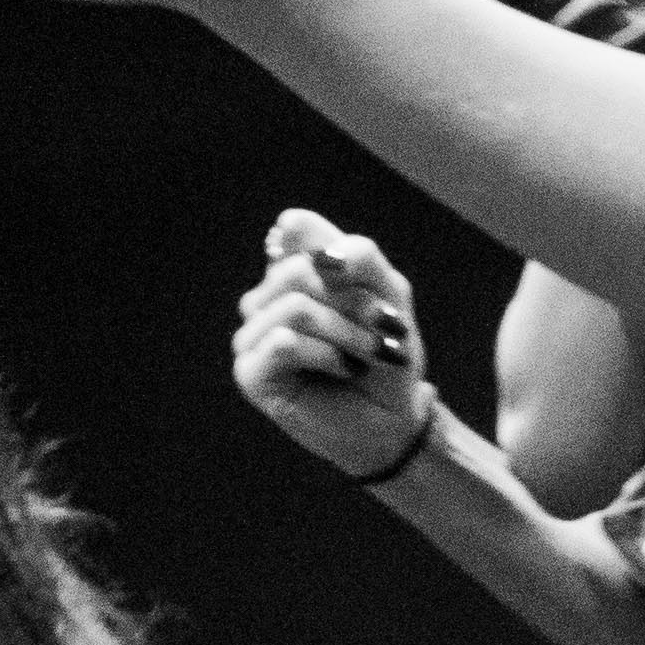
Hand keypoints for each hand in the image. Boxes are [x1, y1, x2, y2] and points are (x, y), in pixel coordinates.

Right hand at [232, 207, 434, 483]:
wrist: (394, 419)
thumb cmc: (386, 356)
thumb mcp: (389, 293)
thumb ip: (356, 254)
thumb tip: (291, 224)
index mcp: (292, 272)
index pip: (297, 229)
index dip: (341, 256)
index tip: (373, 289)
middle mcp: (266, 299)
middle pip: (297, 269)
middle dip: (351, 301)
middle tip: (380, 332)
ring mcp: (252, 336)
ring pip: (294, 307)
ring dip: (345, 332)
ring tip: (364, 356)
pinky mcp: (250, 373)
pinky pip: (284, 342)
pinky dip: (325, 355)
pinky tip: (341, 370)